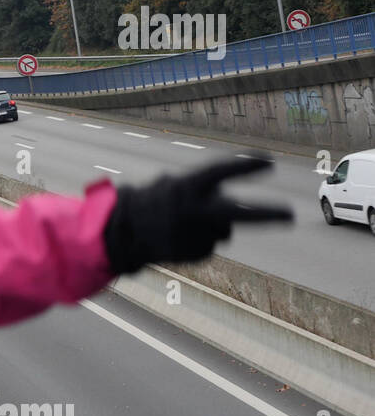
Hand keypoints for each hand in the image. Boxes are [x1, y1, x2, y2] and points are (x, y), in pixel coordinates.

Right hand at [103, 157, 292, 273]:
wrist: (124, 234)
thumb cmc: (152, 202)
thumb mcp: (174, 186)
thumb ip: (205, 191)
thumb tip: (237, 202)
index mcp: (185, 188)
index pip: (220, 173)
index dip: (245, 167)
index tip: (269, 162)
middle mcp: (192, 212)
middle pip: (239, 214)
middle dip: (266, 215)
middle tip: (291, 216)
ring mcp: (194, 235)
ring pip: (223, 230)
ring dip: (212, 226)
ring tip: (184, 223)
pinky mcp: (196, 253)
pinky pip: (210, 244)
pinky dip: (200, 240)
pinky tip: (181, 236)